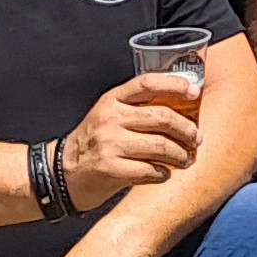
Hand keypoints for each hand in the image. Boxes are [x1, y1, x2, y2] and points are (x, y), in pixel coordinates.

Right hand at [60, 74, 202, 207]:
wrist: (61, 172)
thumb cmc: (94, 142)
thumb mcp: (109, 114)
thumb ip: (137, 108)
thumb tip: (183, 109)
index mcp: (112, 100)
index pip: (148, 83)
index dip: (175, 84)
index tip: (195, 92)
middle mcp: (111, 118)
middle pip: (162, 117)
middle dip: (186, 129)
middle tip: (196, 138)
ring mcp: (110, 144)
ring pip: (160, 146)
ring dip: (180, 155)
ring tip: (185, 159)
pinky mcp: (110, 169)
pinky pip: (150, 170)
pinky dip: (163, 174)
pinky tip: (164, 174)